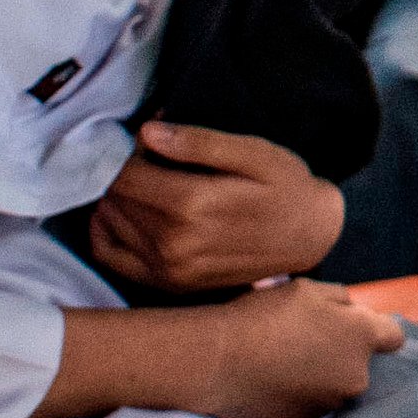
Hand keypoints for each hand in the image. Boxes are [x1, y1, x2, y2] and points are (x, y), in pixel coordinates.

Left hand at [91, 120, 346, 291]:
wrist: (310, 239)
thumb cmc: (285, 189)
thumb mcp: (254, 153)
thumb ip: (199, 142)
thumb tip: (146, 132)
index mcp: (192, 204)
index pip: (123, 172)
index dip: (129, 151)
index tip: (150, 143)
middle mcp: (173, 243)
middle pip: (114, 197)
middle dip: (124, 173)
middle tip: (152, 161)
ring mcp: (168, 269)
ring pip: (109, 221)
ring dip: (117, 198)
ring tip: (149, 185)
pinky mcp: (168, 284)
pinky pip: (110, 254)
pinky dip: (107, 230)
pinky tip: (128, 214)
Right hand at [189, 280, 404, 417]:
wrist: (218, 361)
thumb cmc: (263, 317)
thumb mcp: (308, 289)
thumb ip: (343, 300)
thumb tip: (355, 312)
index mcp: (362, 339)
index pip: (394, 337)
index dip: (376, 329)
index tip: (354, 326)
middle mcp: (356, 377)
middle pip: (362, 364)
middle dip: (344, 353)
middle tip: (307, 341)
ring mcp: (331, 404)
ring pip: (338, 386)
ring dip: (323, 375)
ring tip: (286, 361)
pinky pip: (313, 404)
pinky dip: (302, 394)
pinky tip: (276, 381)